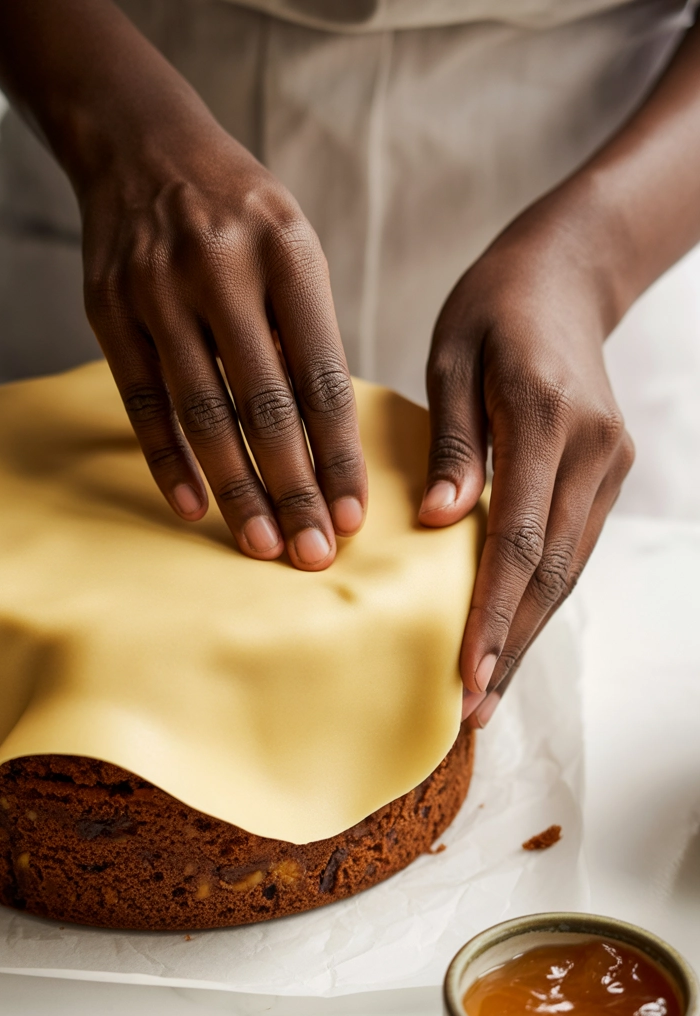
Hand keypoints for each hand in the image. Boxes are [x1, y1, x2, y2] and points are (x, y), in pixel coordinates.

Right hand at [80, 90, 365, 569]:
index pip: (321, 377)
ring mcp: (158, 289)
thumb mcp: (294, 249)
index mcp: (288, 254)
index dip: (338, 455)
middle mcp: (222, 268)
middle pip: (266, 405)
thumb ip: (310, 334)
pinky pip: (143, 401)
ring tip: (261, 544)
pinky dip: (167, 460)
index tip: (353, 517)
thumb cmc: (242, 215)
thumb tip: (330, 442)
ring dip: (235, 488)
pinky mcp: (109, 310)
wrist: (144, 146)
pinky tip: (192, 508)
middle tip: (313, 554)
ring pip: (204, 411)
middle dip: (294, 488)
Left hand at [420, 197, 633, 723]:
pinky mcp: (609, 469)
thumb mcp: (451, 354)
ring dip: (530, 632)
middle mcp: (592, 449)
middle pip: (551, 569)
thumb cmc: (494, 306)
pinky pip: (574, 547)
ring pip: (569, 568)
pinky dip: (544, 596)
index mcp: (546, 419)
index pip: (519, 538)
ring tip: (489, 691)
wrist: (568, 271)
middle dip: (512, 644)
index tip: (465, 673)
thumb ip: (450, 442)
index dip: (493, 613)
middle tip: (473, 709)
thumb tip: (440, 524)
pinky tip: (515, 633)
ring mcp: (609, 462)